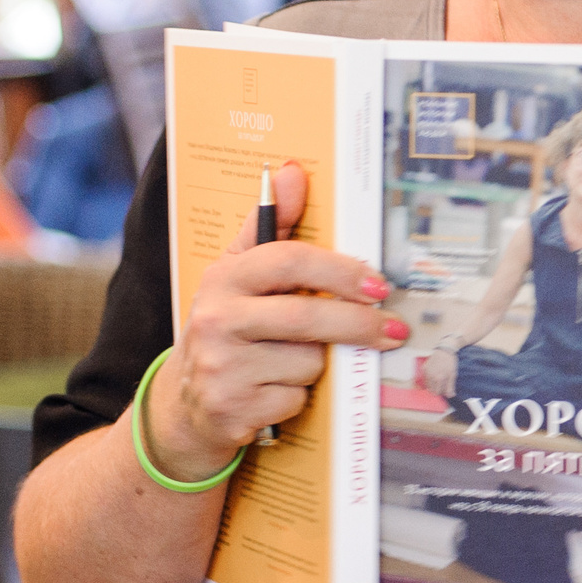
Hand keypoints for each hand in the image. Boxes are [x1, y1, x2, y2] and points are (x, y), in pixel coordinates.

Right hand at [144, 161, 408, 482]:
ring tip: (292, 362)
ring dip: (318, 366)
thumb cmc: (230, 329)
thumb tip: (293, 172)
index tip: (378, 284)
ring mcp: (220, 368)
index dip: (340, 271)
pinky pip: (296, 399)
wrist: (188, 404)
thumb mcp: (241, 275)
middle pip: (306, 317)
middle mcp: (215, 320)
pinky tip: (276, 391)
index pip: (289, 261)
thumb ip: (271, 226)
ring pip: (308, 362)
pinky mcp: (231, 410)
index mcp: (223, 279)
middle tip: (394, 330)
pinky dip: (299, 397)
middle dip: (358, 324)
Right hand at [420, 347, 459, 396]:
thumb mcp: (453, 374)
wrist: (445, 350)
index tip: (445, 390)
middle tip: (442, 384)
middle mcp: (431, 376)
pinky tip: (434, 375)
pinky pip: (425, 378)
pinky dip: (429, 379)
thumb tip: (450, 396)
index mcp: (439, 378)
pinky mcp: (423, 368)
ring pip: (427, 385)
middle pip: (431, 390)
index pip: (437, 392)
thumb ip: (450, 386)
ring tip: (438, 379)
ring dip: (432, 385)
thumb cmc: (450, 362)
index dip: (441, 392)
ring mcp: (426, 372)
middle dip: (436, 389)